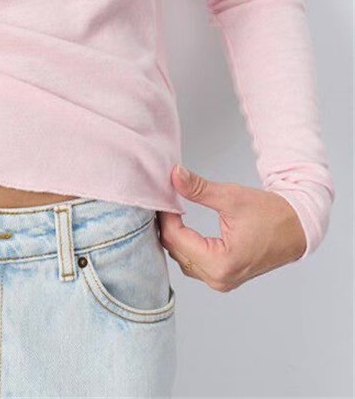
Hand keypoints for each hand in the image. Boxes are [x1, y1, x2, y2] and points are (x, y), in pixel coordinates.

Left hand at [156, 165, 306, 290]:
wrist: (296, 228)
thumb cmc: (270, 214)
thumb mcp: (232, 197)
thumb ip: (199, 188)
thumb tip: (174, 175)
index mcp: (221, 263)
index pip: (176, 239)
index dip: (165, 215)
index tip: (162, 196)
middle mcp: (219, 279)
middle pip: (176, 251)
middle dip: (167, 225)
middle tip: (163, 200)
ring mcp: (221, 281)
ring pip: (183, 259)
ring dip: (174, 236)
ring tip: (171, 211)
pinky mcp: (223, 277)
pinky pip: (194, 263)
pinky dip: (185, 245)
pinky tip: (182, 227)